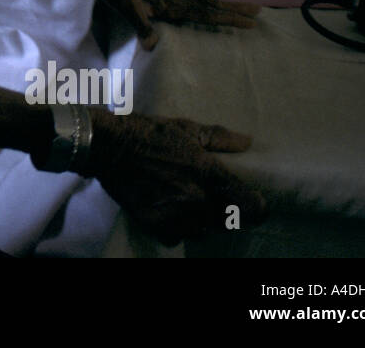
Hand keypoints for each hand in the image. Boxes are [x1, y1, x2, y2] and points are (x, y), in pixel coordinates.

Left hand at [82, 0, 259, 48]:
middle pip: (209, 6)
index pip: (205, 13)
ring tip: (241, 9)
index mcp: (168, 4)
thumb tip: (153, 45)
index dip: (228, 17)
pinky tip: (204, 9)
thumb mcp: (123, 6)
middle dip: (234, 10)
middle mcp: (171, 0)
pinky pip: (189, 3)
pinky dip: (203, 7)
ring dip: (221, 7)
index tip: (251, 20)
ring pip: (201, 4)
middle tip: (259, 12)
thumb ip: (139, 24)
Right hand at [86, 109, 268, 245]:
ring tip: (192, 203)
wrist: (107, 147)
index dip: (257, 207)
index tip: (251, 200)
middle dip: (228, 212)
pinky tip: (172, 211)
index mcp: (210, 176)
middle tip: (216, 197)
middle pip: (231, 224)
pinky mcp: (156, 226)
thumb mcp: (186, 128)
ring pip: (205, 232)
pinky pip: (178, 236)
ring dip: (203, 222)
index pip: (254, 210)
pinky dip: (178, 228)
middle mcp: (198, 203)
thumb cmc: (149, 133)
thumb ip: (219, 138)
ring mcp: (177, 218)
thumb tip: (246, 142)